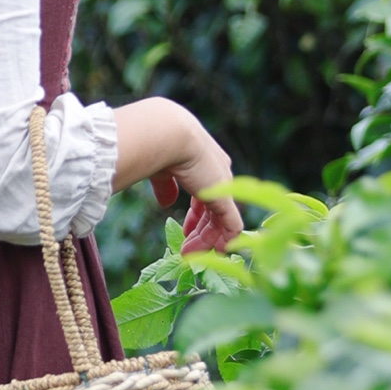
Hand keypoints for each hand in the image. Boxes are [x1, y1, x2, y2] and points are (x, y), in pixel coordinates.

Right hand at [154, 125, 240, 251]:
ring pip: (221, 221)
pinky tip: (216, 252)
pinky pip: (232, 226)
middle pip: (215, 210)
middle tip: (186, 249)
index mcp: (206, 163)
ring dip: (206, 241)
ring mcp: (224, 187)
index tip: (186, 230)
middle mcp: (220, 173)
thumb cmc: (158, 144)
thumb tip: (166, 203)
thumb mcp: (162, 168)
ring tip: (188, 255)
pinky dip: (225, 241)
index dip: (197, 215)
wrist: (168, 135)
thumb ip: (166, 186)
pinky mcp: (225, 199)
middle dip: (201, 232)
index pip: (208, 195)